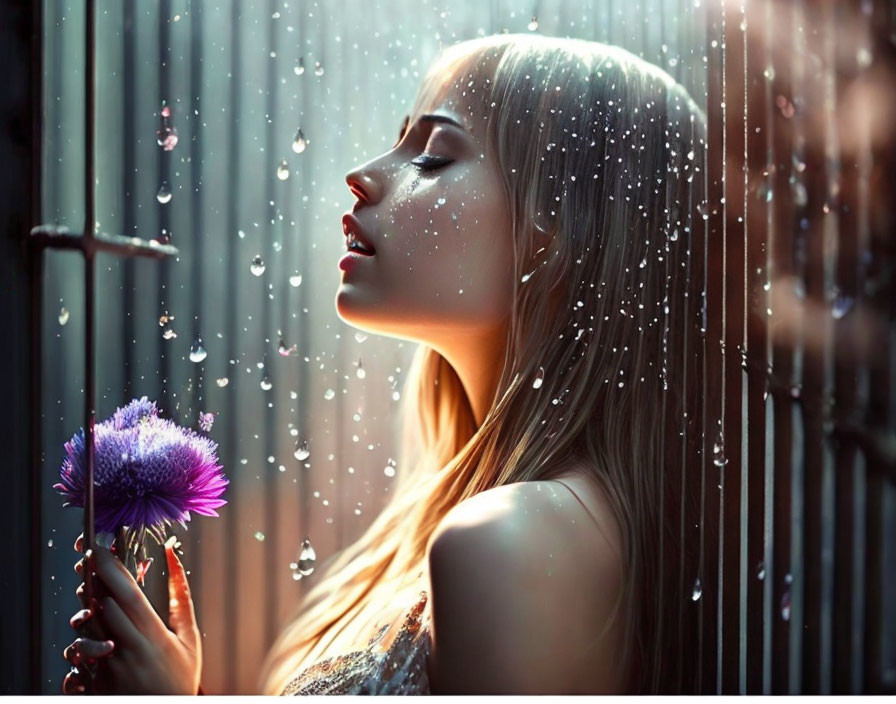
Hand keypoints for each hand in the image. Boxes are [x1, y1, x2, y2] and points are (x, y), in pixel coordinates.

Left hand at [62, 533, 202, 693]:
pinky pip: (78, 653)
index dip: (110, 569)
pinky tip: (91, 629)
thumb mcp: (189, 636)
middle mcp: (128, 651)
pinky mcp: (96, 682)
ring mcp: (109, 668)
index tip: (99, 549)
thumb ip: (180, 596)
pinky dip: (81, 636)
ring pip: (86, 628)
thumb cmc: (181, 676)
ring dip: (86, 606)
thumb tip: (173, 557)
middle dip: (93, 582)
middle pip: (101, 607)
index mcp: (154, 637)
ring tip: (93, 594)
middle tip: (88, 563)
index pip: (127, 595)